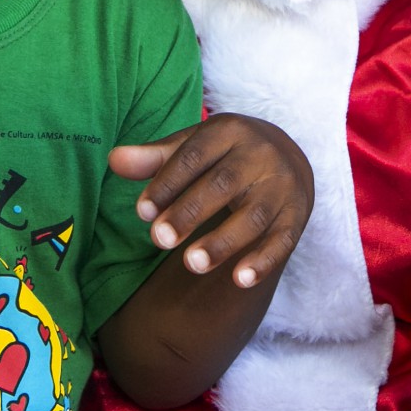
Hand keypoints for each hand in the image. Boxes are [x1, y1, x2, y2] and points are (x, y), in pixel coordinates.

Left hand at [109, 113, 313, 287]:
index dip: (168, 183)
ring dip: (223, 241)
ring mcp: (282, 185)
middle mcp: (260, 154)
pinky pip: (283, 240)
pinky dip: (263, 261)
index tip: (141, 212)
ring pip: (253, 215)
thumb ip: (155, 159)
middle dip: (189, 212)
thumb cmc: (224, 155)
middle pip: (223, 183)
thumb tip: (114, 160)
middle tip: (157, 240)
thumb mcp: (192, 148)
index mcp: (230, 130)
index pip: (195, 155)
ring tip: (190, 264)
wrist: (286, 156)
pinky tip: (239, 280)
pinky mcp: (296, 215)